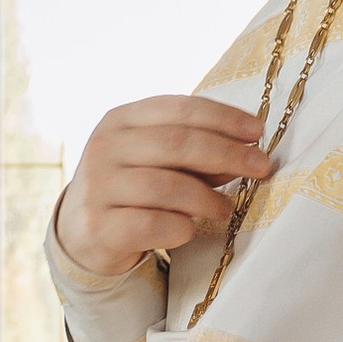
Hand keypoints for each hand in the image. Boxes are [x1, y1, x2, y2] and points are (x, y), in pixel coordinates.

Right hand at [55, 96, 272, 276]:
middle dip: (227, 154)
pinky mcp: (99, 226)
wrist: (82, 232)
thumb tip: (246, 152)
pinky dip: (181, 227)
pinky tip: (190, 229)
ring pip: (167, 186)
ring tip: (226, 208)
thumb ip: (193, 154)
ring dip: (207, 198)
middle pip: (177, 143)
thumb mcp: (155, 160)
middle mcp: (104, 147)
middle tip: (260, 167)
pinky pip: (153, 224)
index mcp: (120, 119)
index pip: (179, 109)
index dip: (223, 118)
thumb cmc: (131, 189)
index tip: (257, 131)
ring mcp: (98, 186)